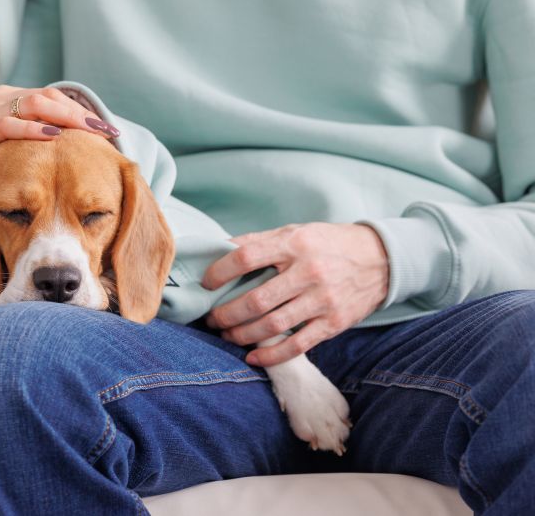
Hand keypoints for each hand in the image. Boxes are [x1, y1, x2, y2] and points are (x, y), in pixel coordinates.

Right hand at [0, 86, 118, 194]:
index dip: (82, 113)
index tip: (107, 131)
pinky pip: (10, 124)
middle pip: (51, 97)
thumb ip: (27, 143)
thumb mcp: (2, 148)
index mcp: (9, 101)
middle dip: (82, 114)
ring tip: (92, 131)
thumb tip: (64, 153)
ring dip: (67, 117)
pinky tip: (56, 137)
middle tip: (108, 131)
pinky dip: (34, 129)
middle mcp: (1, 99)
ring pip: (36, 104)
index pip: (53, 99)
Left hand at [202, 223, 388, 366]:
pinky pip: (297, 345)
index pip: (246, 257)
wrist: (381, 259)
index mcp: (294, 244)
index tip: (207, 283)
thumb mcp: (296, 232)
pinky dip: (271, 355)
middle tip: (212, 318)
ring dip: (241, 335)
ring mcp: (322, 300)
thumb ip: (260, 241)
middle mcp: (308, 272)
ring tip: (226, 335)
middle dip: (225, 314)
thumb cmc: (329, 244)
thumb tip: (220, 250)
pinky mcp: (334, 323)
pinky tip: (252, 356)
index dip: (220, 272)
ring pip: (272, 325)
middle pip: (255, 300)